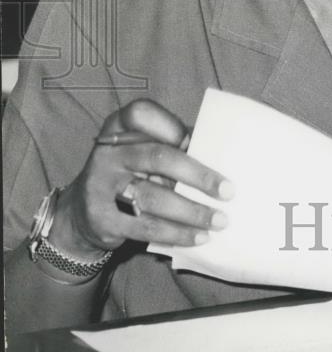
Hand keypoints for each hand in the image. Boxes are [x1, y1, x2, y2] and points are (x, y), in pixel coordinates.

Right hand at [51, 99, 233, 259]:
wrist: (83, 210)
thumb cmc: (129, 171)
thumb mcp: (141, 148)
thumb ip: (171, 144)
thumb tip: (219, 150)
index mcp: (118, 127)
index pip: (141, 113)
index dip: (170, 125)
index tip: (195, 140)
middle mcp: (108, 153)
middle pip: (157, 158)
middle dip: (198, 175)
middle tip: (227, 191)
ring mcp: (102, 185)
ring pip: (154, 198)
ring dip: (192, 212)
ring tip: (220, 220)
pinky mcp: (103, 218)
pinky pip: (146, 227)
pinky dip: (177, 234)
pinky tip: (199, 237)